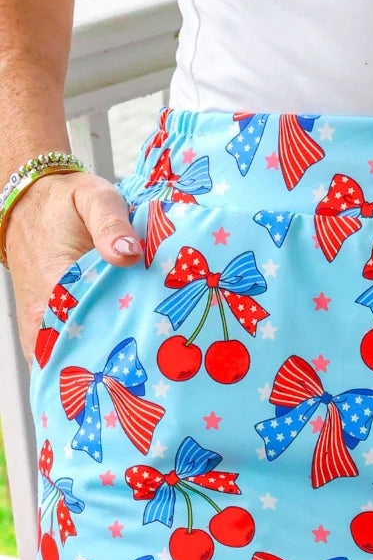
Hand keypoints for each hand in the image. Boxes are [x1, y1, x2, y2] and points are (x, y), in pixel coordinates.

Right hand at [4, 169, 142, 362]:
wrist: (29, 203)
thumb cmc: (65, 202)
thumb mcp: (94, 199)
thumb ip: (113, 225)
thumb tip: (130, 254)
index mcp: (56, 285)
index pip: (95, 331)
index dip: (128, 342)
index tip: (156, 345)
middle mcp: (41, 315)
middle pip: (87, 353)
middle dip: (121, 358)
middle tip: (156, 354)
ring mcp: (37, 326)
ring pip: (74, 359)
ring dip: (104, 360)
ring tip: (139, 357)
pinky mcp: (38, 330)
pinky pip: (63, 355)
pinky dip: (87, 357)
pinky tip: (114, 354)